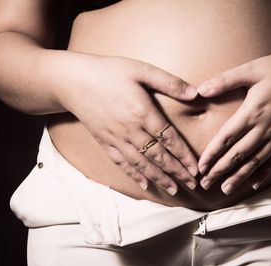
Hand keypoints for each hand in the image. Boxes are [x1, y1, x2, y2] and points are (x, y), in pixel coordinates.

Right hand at [60, 55, 198, 194]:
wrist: (73, 81)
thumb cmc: (109, 72)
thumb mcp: (141, 70)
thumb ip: (169, 82)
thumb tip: (195, 92)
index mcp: (144, 113)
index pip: (170, 139)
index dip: (184, 155)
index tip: (196, 168)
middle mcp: (132, 131)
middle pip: (159, 156)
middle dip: (177, 172)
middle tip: (192, 185)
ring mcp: (117, 139)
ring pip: (142, 164)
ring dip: (159, 178)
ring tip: (174, 190)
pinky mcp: (105, 142)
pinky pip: (122, 163)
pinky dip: (134, 175)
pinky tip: (144, 185)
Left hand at [197, 46, 270, 193]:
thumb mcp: (252, 68)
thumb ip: (226, 80)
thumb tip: (201, 90)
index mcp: (252, 111)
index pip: (227, 138)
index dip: (212, 154)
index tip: (200, 168)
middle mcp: (266, 127)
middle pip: (238, 154)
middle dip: (220, 170)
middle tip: (205, 184)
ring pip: (256, 161)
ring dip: (239, 177)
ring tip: (225, 190)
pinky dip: (265, 173)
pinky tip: (254, 183)